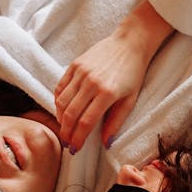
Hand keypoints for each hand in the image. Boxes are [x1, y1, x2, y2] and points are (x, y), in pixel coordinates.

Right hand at [54, 0, 173, 152]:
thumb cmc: (133, 73)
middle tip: (66, 142)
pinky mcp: (75, 65)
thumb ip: (116, 122)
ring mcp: (81, 72)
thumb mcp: (130, 100)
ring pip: (62, 101)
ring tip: (64, 128)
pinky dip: (58, 101)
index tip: (74, 148)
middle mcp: (91, 82)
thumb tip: (105, 143)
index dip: (78, 138)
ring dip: (60, 118)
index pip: (86, 122)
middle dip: (66, 132)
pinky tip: (62, 110)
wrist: (130, 43)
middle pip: (70, 114)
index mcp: (107, 93)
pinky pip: (60, 86)